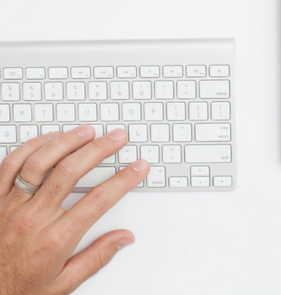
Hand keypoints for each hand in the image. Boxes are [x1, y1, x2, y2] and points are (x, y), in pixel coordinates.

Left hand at [0, 126, 149, 294]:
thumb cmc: (18, 289)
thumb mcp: (63, 283)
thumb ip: (96, 258)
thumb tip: (123, 239)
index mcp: (55, 239)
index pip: (99, 200)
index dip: (124, 180)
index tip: (139, 168)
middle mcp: (33, 218)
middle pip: (70, 172)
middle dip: (99, 149)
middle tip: (117, 137)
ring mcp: (11, 207)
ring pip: (39, 163)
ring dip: (66, 142)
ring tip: (86, 132)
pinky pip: (10, 166)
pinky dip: (29, 148)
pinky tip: (47, 139)